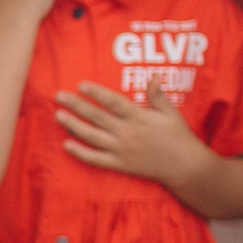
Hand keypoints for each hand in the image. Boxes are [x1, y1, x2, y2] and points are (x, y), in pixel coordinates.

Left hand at [55, 80, 210, 185]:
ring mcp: (121, 150)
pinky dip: (80, 153)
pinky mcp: (119, 164)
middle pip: (97, 117)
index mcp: (139, 118)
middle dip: (77, 106)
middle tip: (58, 96)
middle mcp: (127, 133)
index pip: (114, 102)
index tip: (81, 85)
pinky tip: (66, 145)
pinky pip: (95, 159)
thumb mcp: (171, 113)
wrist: (184, 166)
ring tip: (58, 115)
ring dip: (74, 126)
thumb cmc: (178, 136)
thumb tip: (153, 76)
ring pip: (92, 137)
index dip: (98, 93)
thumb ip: (158, 96)